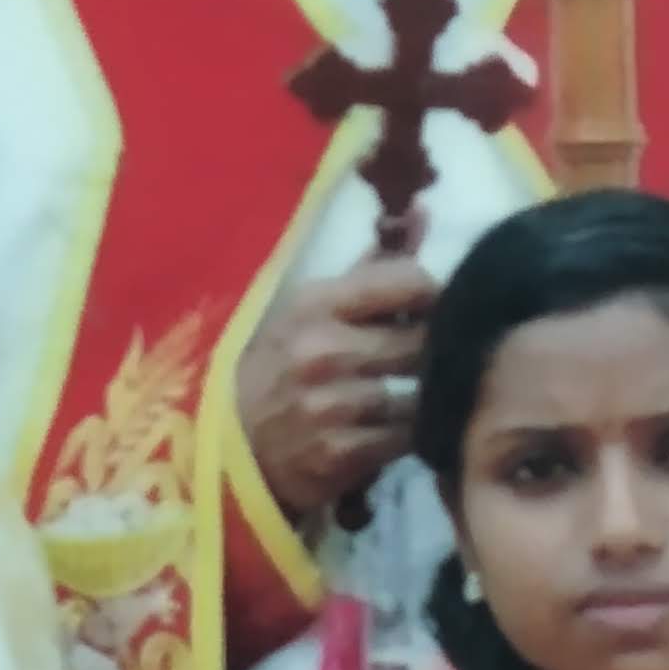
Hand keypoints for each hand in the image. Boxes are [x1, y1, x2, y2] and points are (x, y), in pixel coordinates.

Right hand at [236, 255, 437, 518]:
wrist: (229, 450)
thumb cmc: (278, 369)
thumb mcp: (309, 312)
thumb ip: (371, 270)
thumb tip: (422, 214)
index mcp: (315, 303)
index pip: (409, 282)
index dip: (434, 298)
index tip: (432, 314)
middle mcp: (322, 350)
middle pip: (423, 341)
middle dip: (438, 352)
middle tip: (439, 360)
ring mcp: (330, 406)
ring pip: (421, 395)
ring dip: (428, 399)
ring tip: (422, 397)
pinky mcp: (340, 455)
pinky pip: (406, 440)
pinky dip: (412, 436)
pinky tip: (400, 430)